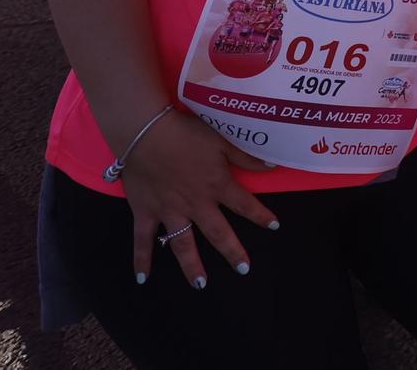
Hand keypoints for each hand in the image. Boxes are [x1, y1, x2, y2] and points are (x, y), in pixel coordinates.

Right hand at [120, 111, 278, 286]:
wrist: (147, 132)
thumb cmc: (187, 133)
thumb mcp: (222, 140)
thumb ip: (246, 157)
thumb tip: (273, 166)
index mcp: (217, 185)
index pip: (245, 205)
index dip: (261, 216)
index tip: (274, 226)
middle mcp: (196, 204)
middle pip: (218, 232)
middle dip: (232, 252)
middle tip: (244, 269)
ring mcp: (169, 211)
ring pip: (182, 244)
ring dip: (191, 266)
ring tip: (200, 285)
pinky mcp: (145, 212)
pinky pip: (142, 241)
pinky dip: (141, 260)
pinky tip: (143, 279)